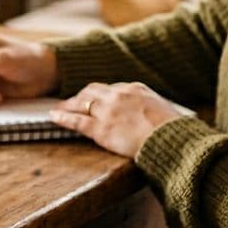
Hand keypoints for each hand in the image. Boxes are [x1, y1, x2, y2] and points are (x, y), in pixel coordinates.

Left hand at [50, 82, 186, 157]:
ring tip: (59, 108)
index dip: (100, 94)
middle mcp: (118, 95)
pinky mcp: (101, 129)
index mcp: (135, 88)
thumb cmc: (173, 129)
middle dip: (81, 96)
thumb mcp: (164, 109)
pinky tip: (54, 117)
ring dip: (68, 105)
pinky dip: (63, 118)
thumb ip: (149, 107)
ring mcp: (107, 111)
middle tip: (73, 100)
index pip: (111, 88)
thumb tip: (148, 113)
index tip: (95, 98)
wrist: (170, 139)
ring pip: (81, 103)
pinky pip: (76, 121)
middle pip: (92, 91)